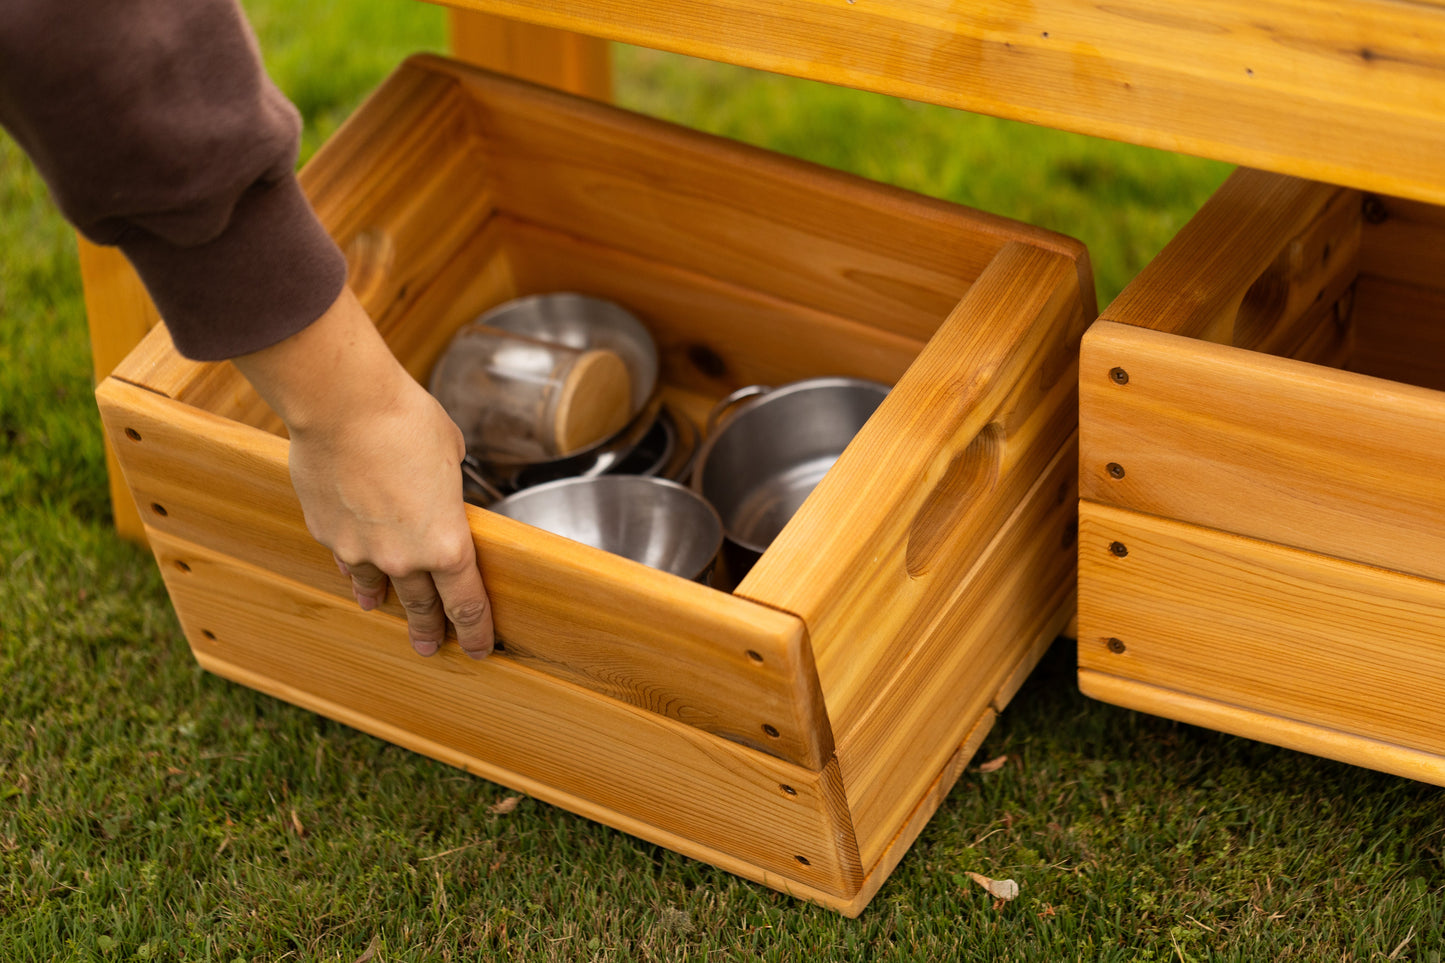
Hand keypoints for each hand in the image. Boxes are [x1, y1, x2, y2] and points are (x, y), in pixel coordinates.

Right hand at [233, 287, 493, 657]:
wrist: (343, 405)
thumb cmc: (406, 422)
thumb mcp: (450, 457)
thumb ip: (447, 488)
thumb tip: (438, 490)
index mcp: (447, 544)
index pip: (466, 604)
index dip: (475, 631)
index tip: (478, 649)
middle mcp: (403, 559)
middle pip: (422, 606)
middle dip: (429, 629)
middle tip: (430, 647)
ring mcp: (361, 551)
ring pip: (378, 588)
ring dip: (385, 602)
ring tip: (381, 612)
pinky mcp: (328, 534)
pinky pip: (347, 560)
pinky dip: (354, 567)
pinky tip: (354, 572)